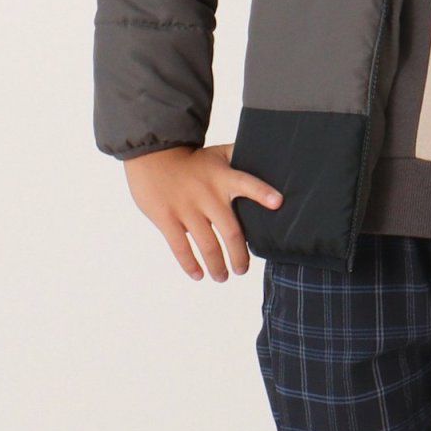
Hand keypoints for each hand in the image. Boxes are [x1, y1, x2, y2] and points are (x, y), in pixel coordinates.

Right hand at [122, 142, 282, 281]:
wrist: (152, 155)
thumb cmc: (191, 160)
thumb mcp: (217, 154)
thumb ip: (240, 158)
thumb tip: (269, 159)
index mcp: (223, 178)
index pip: (247, 184)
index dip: (263, 193)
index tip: (278, 203)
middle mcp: (207, 195)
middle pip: (231, 231)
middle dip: (239, 256)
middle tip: (242, 270)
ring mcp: (186, 208)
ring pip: (207, 245)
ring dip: (217, 266)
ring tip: (222, 277)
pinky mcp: (166, 218)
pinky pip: (180, 247)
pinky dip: (190, 265)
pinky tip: (198, 275)